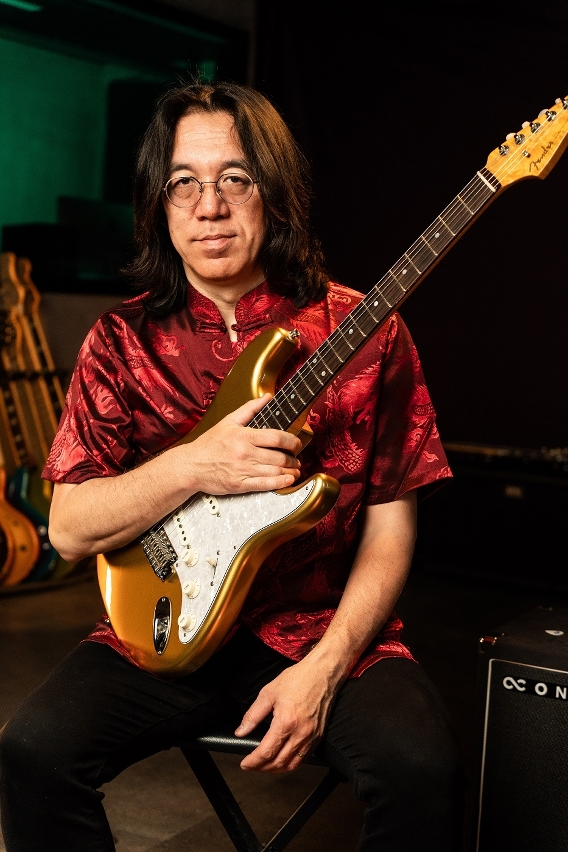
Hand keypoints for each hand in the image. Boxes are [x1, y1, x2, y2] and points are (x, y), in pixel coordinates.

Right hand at [183, 394, 301, 495]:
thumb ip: (250, 408)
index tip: (297, 443)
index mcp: (243, 436)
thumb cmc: (209, 444)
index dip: (292, 441)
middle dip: (293, 458)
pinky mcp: (240, 484)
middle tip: (297, 458)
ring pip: (275, 471)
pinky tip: (288, 480)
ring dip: (290, 471)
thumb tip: (267, 397)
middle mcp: (245, 453)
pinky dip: (280, 483)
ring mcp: (243, 470)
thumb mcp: (228, 421)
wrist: (191, 465)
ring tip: (295, 469)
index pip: (276, 437)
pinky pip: (265, 485)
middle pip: (279, 456)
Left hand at [234, 656, 338, 772]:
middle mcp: (301, 733)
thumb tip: (241, 732)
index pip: (266, 752)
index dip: (253, 762)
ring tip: (264, 766)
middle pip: (279, 762)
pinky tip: (283, 759)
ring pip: (292, 765)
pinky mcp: (319, 736)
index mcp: (286, 722)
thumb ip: (253, 715)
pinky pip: (304, 758)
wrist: (323, 673)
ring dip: (276, 769)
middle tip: (251, 766)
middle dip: (262, 768)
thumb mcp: (269, 693)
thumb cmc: (298, 679)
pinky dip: (291, 763)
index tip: (244, 763)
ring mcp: (312, 737)